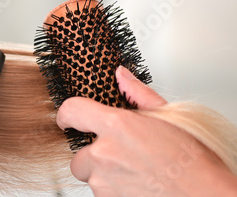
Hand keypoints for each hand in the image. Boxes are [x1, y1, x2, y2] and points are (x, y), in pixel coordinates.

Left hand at [56, 66, 236, 196]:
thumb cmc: (194, 165)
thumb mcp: (170, 119)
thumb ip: (138, 95)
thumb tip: (122, 76)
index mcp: (118, 126)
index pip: (73, 111)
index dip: (66, 114)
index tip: (67, 119)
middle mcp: (105, 154)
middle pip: (78, 154)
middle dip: (94, 156)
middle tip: (122, 156)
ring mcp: (104, 182)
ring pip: (90, 176)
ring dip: (104, 175)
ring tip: (135, 172)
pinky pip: (100, 194)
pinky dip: (113, 190)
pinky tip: (136, 185)